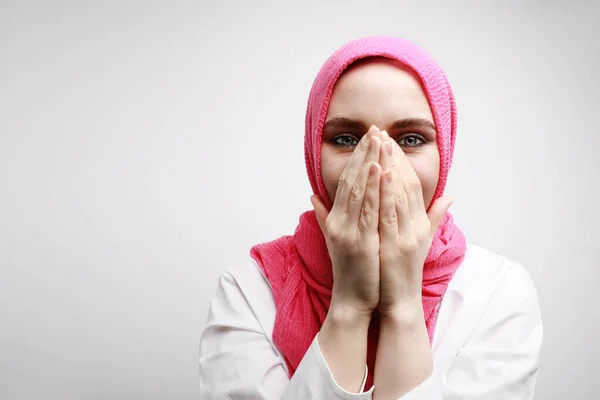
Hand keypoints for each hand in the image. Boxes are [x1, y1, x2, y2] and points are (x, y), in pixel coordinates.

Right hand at [311, 125, 383, 315]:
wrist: (351, 300)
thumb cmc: (350, 270)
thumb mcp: (335, 239)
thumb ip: (324, 216)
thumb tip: (313, 196)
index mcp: (335, 219)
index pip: (345, 182)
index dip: (356, 159)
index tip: (368, 139)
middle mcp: (338, 221)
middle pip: (352, 180)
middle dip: (364, 153)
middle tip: (375, 129)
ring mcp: (348, 231)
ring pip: (359, 190)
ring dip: (369, 163)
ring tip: (378, 140)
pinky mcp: (360, 241)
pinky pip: (369, 210)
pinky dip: (374, 188)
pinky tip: (380, 169)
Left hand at [376, 131, 451, 315]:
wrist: (401, 300)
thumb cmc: (404, 270)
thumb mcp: (421, 240)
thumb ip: (433, 217)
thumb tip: (448, 196)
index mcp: (420, 223)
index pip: (411, 185)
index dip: (400, 161)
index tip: (389, 141)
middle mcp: (417, 225)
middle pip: (405, 184)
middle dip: (393, 157)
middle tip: (382, 133)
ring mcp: (408, 235)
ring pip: (399, 194)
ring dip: (390, 167)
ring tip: (381, 144)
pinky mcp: (396, 245)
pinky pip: (390, 214)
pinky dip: (387, 192)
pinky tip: (382, 173)